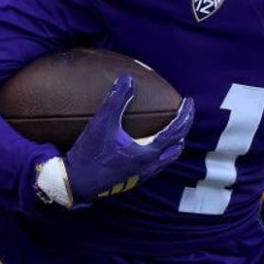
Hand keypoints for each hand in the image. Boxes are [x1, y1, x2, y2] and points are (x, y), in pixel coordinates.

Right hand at [38, 74, 193, 208]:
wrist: (74, 184)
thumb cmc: (89, 155)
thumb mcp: (102, 124)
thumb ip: (116, 100)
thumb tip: (127, 79)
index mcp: (148, 152)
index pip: (177, 130)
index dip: (185, 114)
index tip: (188, 100)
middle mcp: (149, 166)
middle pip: (176, 146)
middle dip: (183, 129)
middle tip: (183, 114)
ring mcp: (142, 176)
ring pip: (167, 159)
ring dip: (173, 144)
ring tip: (173, 130)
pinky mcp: (132, 181)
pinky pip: (156, 166)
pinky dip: (161, 154)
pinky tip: (149, 148)